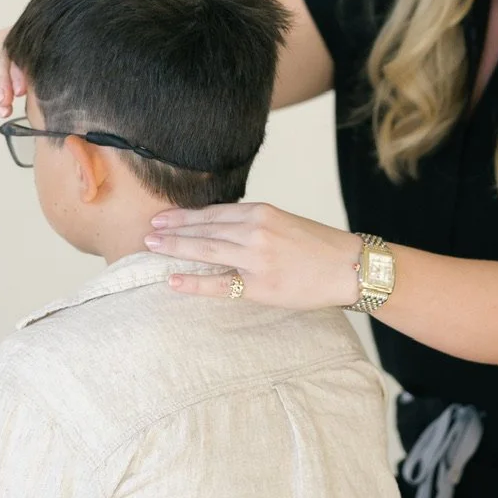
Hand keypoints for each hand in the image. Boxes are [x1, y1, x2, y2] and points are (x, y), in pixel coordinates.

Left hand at [144, 200, 361, 309]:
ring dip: (175, 248)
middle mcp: (255, 231)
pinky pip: (220, 284)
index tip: (163, 218)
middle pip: (203, 228)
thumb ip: (253, 223)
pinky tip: (174, 280)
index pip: (213, 213)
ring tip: (152, 248)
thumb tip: (219, 228)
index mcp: (261, 212)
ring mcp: (256, 258)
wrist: (349, 267)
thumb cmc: (317, 245)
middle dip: (172, 230)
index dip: (184, 216)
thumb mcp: (283, 221)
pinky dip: (194, 282)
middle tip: (147, 231)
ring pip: (206, 250)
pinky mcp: (261, 285)